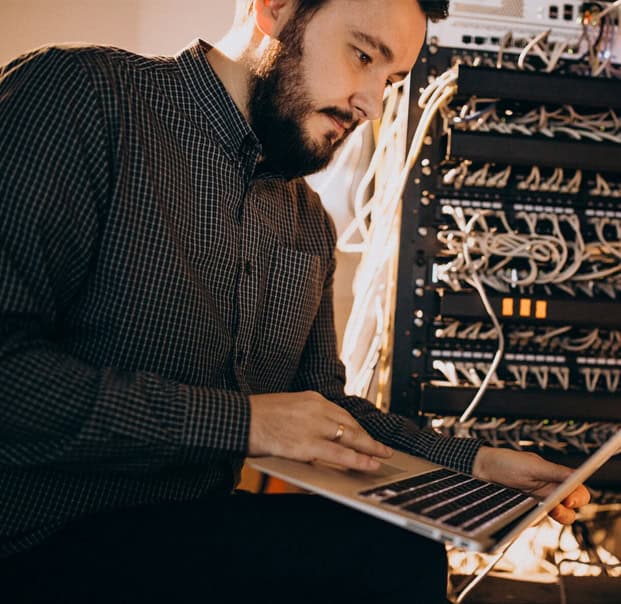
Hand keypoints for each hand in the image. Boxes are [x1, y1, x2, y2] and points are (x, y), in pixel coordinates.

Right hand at [247, 390, 392, 471]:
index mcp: (311, 398)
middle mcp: (317, 409)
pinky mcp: (307, 445)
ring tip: (382, 457)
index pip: (341, 413)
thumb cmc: (256, 416)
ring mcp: (313, 426)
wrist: (239, 418)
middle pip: (351, 424)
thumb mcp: (286, 408)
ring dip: (370, 448)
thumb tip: (318, 436)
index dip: (356, 427)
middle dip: (369, 438)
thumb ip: (304, 419)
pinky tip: (369, 465)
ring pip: (351, 438)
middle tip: (382, 448)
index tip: (365, 434)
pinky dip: (358, 460)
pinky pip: (340, 454)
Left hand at [473, 446, 590, 524]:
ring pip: (557, 517)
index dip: (578, 498)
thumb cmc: (506, 462)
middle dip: (568, 511)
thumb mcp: (532, 465)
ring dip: (555, 517)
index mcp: (556, 477)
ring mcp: (539, 503)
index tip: (569, 500)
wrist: (482, 469)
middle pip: (571, 509)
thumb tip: (578, 474)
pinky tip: (529, 513)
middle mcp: (550, 491)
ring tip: (544, 510)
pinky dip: (536, 519)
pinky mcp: (528, 512)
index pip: (578, 491)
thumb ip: (555, 472)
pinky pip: (538, 520)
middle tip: (556, 507)